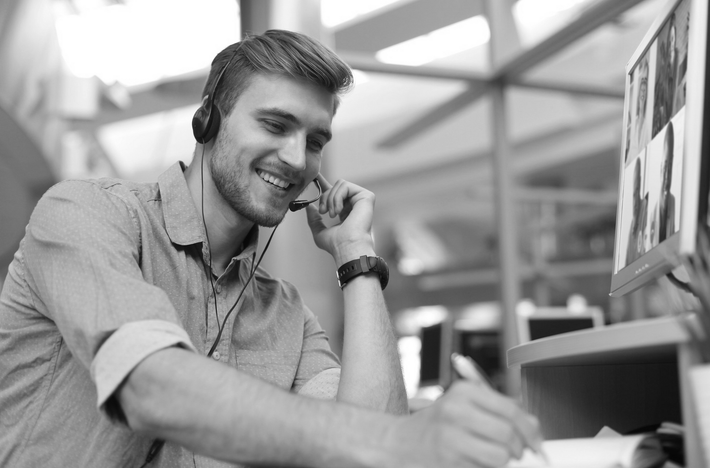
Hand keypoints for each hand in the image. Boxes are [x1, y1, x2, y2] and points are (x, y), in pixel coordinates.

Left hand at [305, 174, 375, 264]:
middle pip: (334, 187)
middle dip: (324, 197)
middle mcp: (354, 204)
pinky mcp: (366, 196)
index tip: (315, 176)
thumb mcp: (319, 232)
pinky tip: (339, 211)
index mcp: (345, 211)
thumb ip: (314, 219)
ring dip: (331, 199)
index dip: (324, 183)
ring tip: (332, 214)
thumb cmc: (336, 245)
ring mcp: (361, 200)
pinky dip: (337, 197)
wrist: (347, 247)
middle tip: (323, 212)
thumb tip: (309, 206)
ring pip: (339, 184)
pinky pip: (345, 186)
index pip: (335, 193)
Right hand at [384, 381, 542, 467]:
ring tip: (492, 456)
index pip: (511, 410)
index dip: (530, 429)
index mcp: (463, 392)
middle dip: (518, 448)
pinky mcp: (449, 461)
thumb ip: (499, 410)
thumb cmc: (437, 424)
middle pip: (508, 434)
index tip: (535, 440)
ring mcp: (450, 437)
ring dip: (503, 461)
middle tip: (515, 451)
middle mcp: (456, 411)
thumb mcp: (465, 405)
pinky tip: (474, 461)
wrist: (401, 442)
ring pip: (500, 456)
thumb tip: (534, 426)